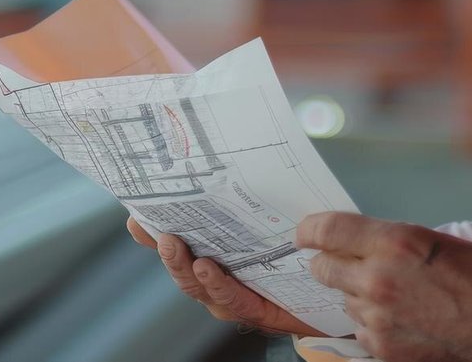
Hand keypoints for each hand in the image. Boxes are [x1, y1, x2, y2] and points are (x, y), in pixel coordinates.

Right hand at [125, 216, 321, 336]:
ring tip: (174, 245)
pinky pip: (231, 299)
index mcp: (218, 255)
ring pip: (197, 285)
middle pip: (181, 265)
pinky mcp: (256, 311)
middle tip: (151, 228)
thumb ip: (250, 200)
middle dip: (162, 247)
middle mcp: (218, 278)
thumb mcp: (272, 221)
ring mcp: (233, 297)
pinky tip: (207, 268)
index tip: (135, 214)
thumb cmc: (300, 255)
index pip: (179, 241)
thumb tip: (235, 161)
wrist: (336, 292)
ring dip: (182, 266)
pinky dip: (216, 284)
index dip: (153, 231)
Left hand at [297, 212, 471, 361]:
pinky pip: (361, 330)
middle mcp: (378, 279)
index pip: (328, 230)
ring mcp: (378, 318)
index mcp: (394, 242)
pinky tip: (401, 318)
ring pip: (344, 299)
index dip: (309, 230)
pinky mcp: (383, 348)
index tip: (304, 233)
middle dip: (327, 263)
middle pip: (322, 267)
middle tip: (339, 261)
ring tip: (394, 294)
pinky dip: (372, 323)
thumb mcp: (435, 239)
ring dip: (357, 294)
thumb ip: (390, 240)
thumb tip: (358, 242)